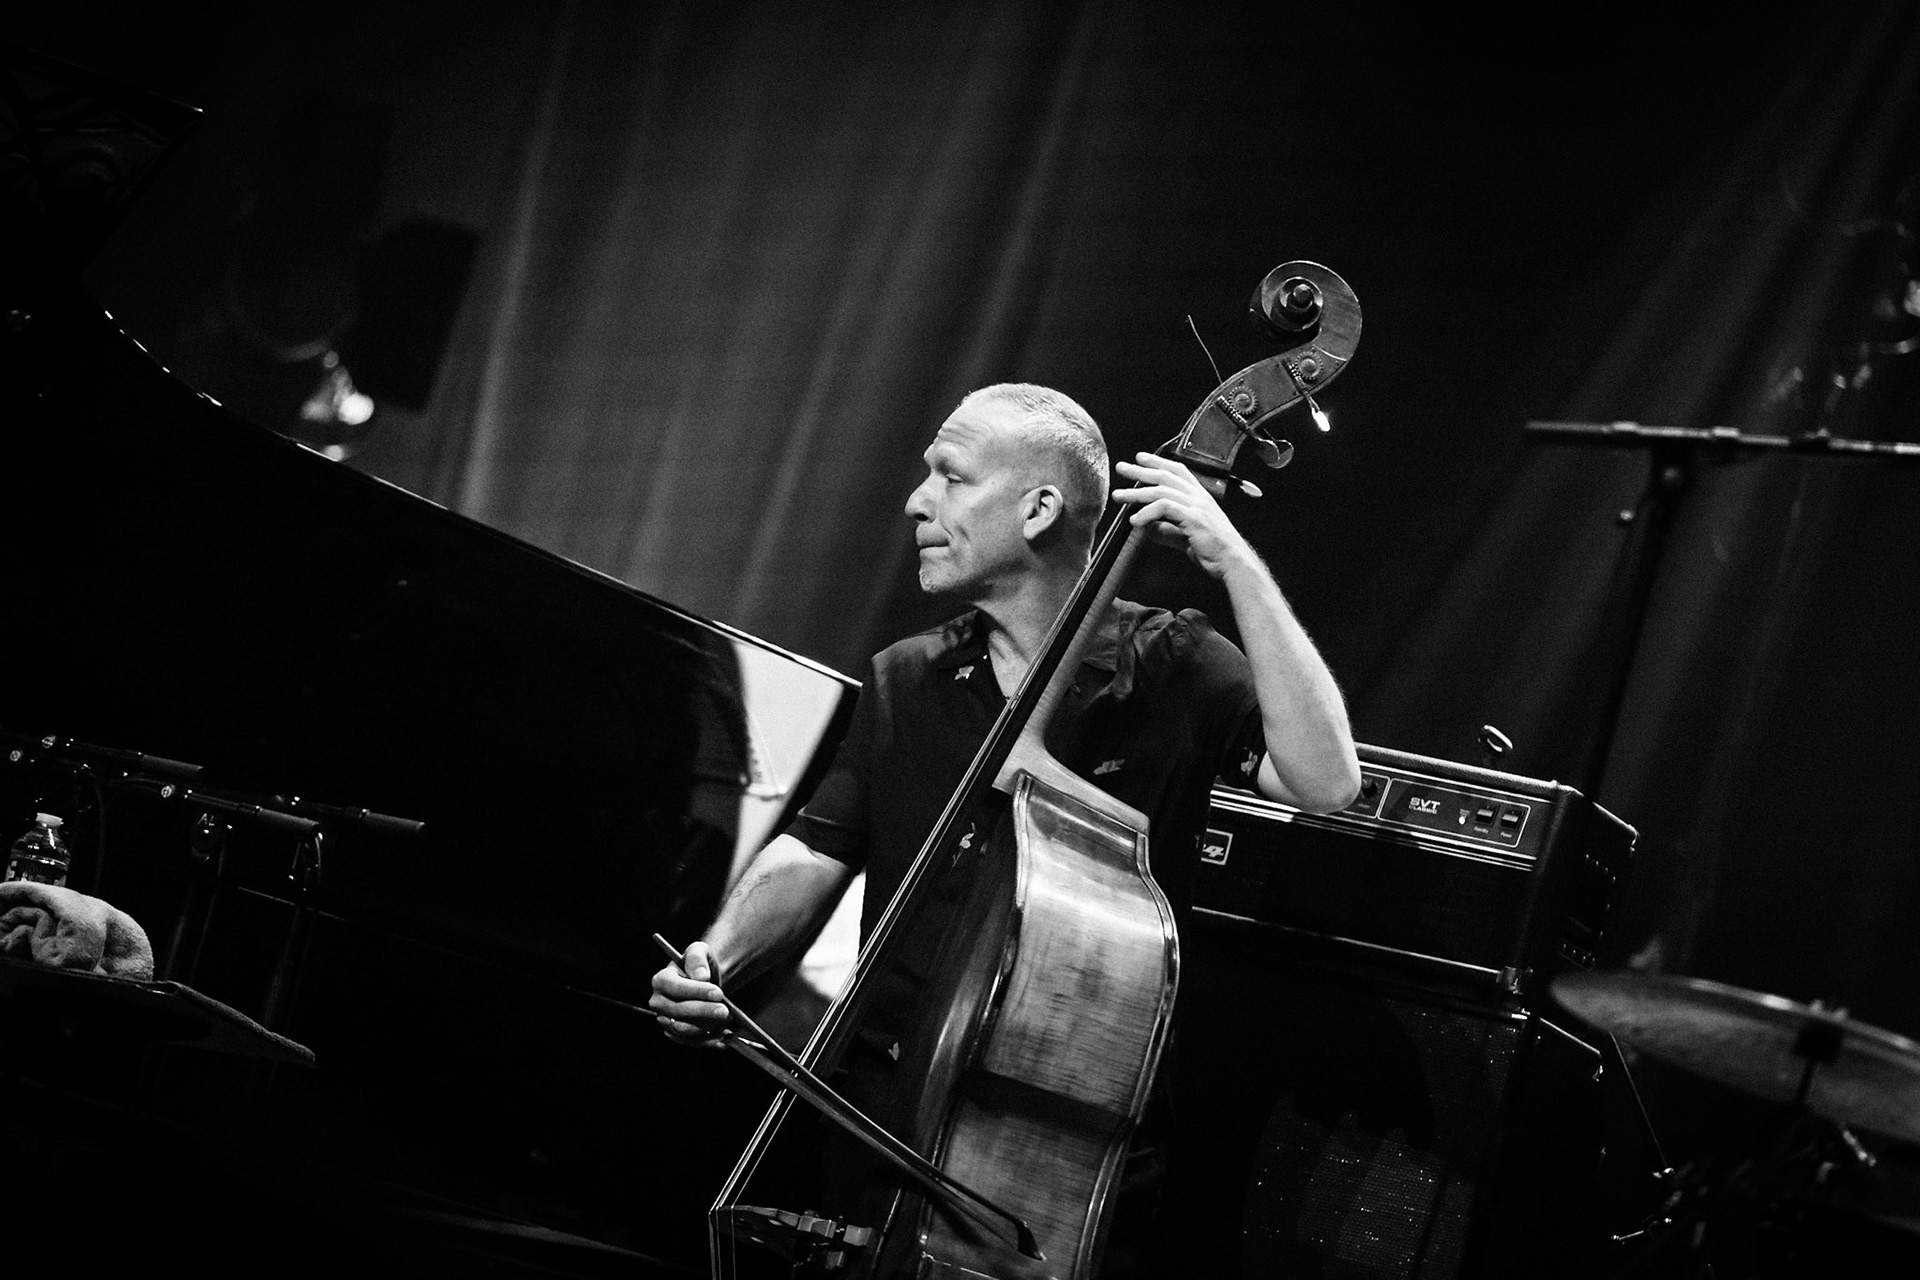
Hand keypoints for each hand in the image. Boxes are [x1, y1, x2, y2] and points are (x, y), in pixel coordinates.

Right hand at [648, 939, 731, 1047]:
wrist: (707, 980)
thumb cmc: (701, 965)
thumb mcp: (700, 951)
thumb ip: (697, 959)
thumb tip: (701, 977)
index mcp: (661, 980)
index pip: (675, 988)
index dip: (696, 992)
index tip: (718, 992)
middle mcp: (659, 1002)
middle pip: (678, 1011)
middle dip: (703, 1012)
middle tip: (725, 1011)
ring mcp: (666, 1020)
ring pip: (684, 1030)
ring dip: (706, 1027)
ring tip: (727, 1020)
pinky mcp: (677, 1034)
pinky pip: (692, 1042)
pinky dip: (709, 1042)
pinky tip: (725, 1038)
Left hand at [1112, 452, 1254, 579]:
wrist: (1233, 562)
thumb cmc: (1213, 551)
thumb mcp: (1185, 537)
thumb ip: (1167, 530)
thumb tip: (1148, 528)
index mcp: (1200, 497)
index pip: (1177, 471)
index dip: (1158, 462)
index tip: (1140, 459)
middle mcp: (1199, 497)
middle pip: (1165, 476)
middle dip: (1140, 471)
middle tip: (1122, 468)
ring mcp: (1198, 506)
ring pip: (1161, 491)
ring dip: (1137, 493)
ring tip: (1119, 497)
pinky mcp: (1194, 518)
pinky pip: (1166, 508)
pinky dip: (1147, 512)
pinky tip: (1136, 520)